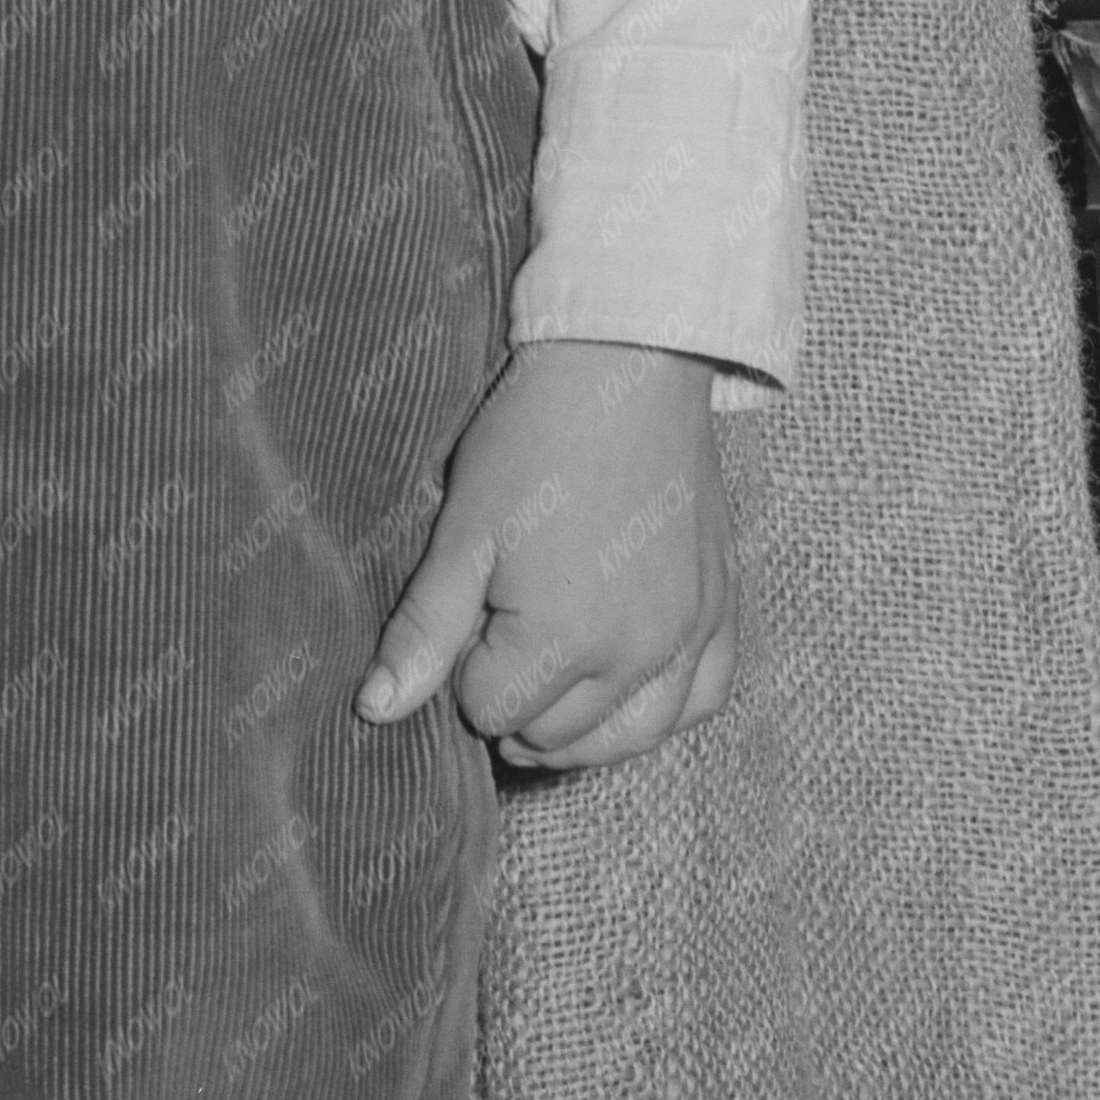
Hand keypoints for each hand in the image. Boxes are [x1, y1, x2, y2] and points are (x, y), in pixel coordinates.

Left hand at [356, 340, 747, 772]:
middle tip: (497, 639)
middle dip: (516, 702)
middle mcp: (638, 654)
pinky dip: (663, 707)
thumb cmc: (534, 440)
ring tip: (547, 685)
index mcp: (565, 638)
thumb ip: (424, 630)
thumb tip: (377, 711)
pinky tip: (629, 685)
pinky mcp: (721, 607)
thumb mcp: (463, 531)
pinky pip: (704, 697)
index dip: (462, 676)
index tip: (466, 617)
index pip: (491, 712)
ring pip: (633, 737)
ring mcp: (690, 634)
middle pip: (558, 736)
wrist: (629, 362)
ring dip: (582, 730)